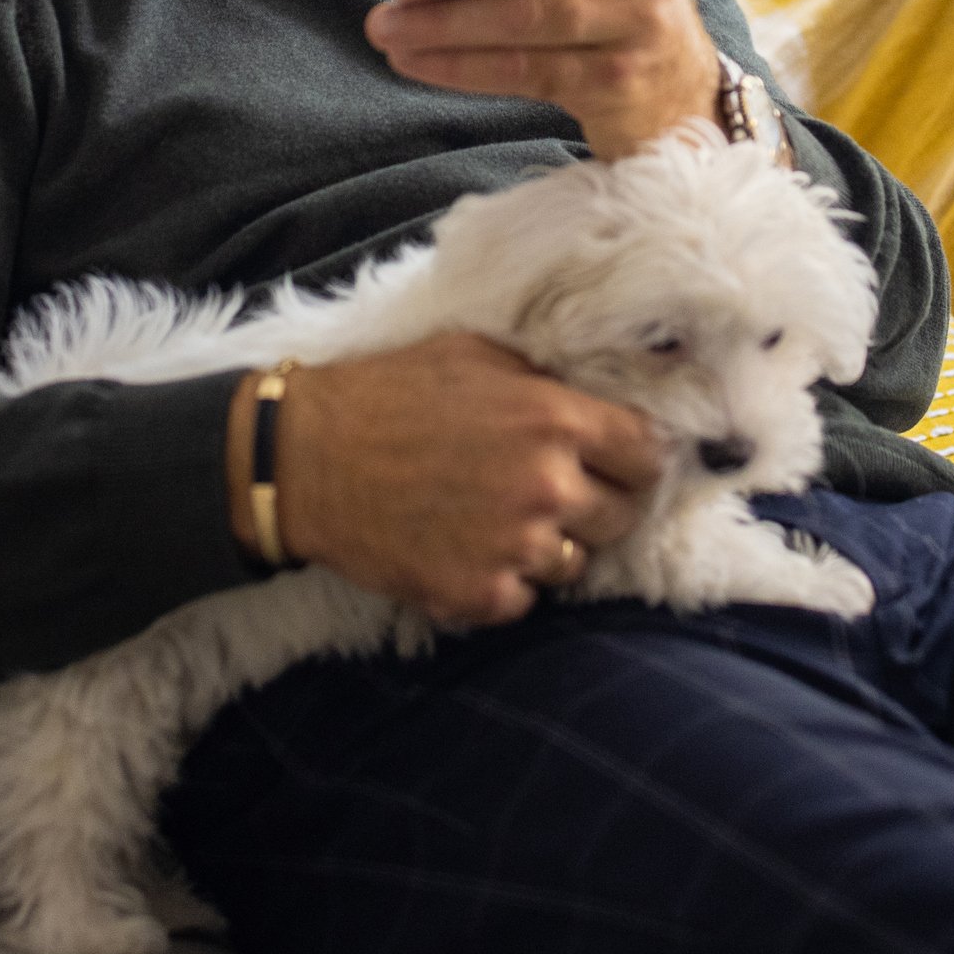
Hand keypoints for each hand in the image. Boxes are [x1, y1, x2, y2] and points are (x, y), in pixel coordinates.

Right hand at [232, 332, 660, 624]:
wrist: (305, 459)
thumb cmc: (386, 394)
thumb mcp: (474, 354)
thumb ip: (544, 380)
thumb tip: (596, 392)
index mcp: (555, 419)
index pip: (648, 454)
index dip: (635, 458)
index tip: (618, 462)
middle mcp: (549, 487)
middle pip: (623, 515)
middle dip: (597, 503)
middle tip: (549, 492)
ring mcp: (517, 548)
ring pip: (574, 562)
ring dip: (547, 545)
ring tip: (495, 519)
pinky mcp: (480, 595)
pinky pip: (525, 599)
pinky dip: (503, 581)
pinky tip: (465, 548)